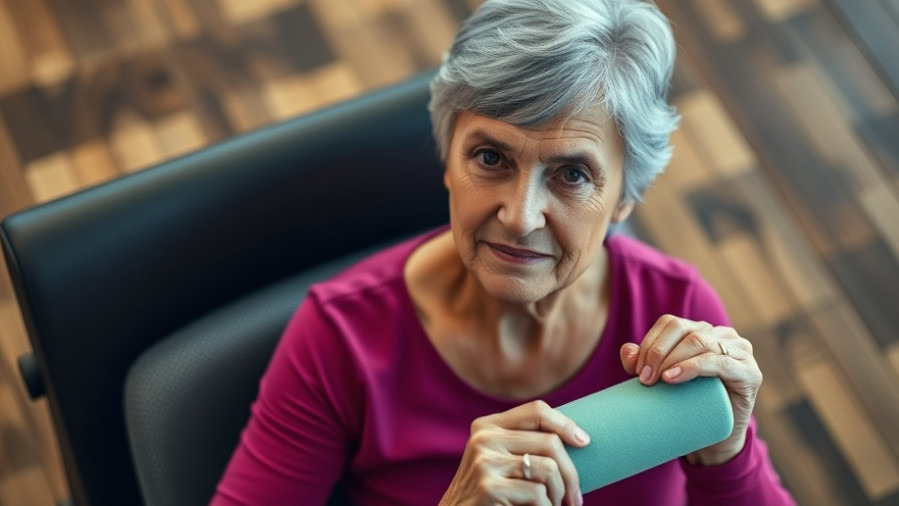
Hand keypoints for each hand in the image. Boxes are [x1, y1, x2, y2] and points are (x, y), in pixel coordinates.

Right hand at [440, 401, 588, 505]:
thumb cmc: (489, 494)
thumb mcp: (499, 460)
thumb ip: (523, 444)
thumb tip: (578, 437)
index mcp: (487, 426)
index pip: (537, 410)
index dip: (565, 424)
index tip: (584, 442)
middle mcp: (484, 439)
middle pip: (550, 442)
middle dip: (571, 474)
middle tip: (575, 498)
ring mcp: (484, 463)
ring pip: (548, 469)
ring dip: (559, 495)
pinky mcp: (489, 488)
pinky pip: (538, 495)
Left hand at [619, 315, 761, 464]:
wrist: (713, 438)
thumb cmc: (686, 404)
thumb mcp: (660, 380)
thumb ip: (642, 363)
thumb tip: (627, 351)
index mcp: (702, 330)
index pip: (670, 323)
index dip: (650, 342)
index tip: (635, 369)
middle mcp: (722, 335)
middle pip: (683, 329)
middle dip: (657, 352)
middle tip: (643, 379)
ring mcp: (740, 351)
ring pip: (700, 342)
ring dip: (672, 359)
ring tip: (656, 380)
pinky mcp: (750, 373)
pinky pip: (720, 362)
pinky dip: (693, 367)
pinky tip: (673, 377)